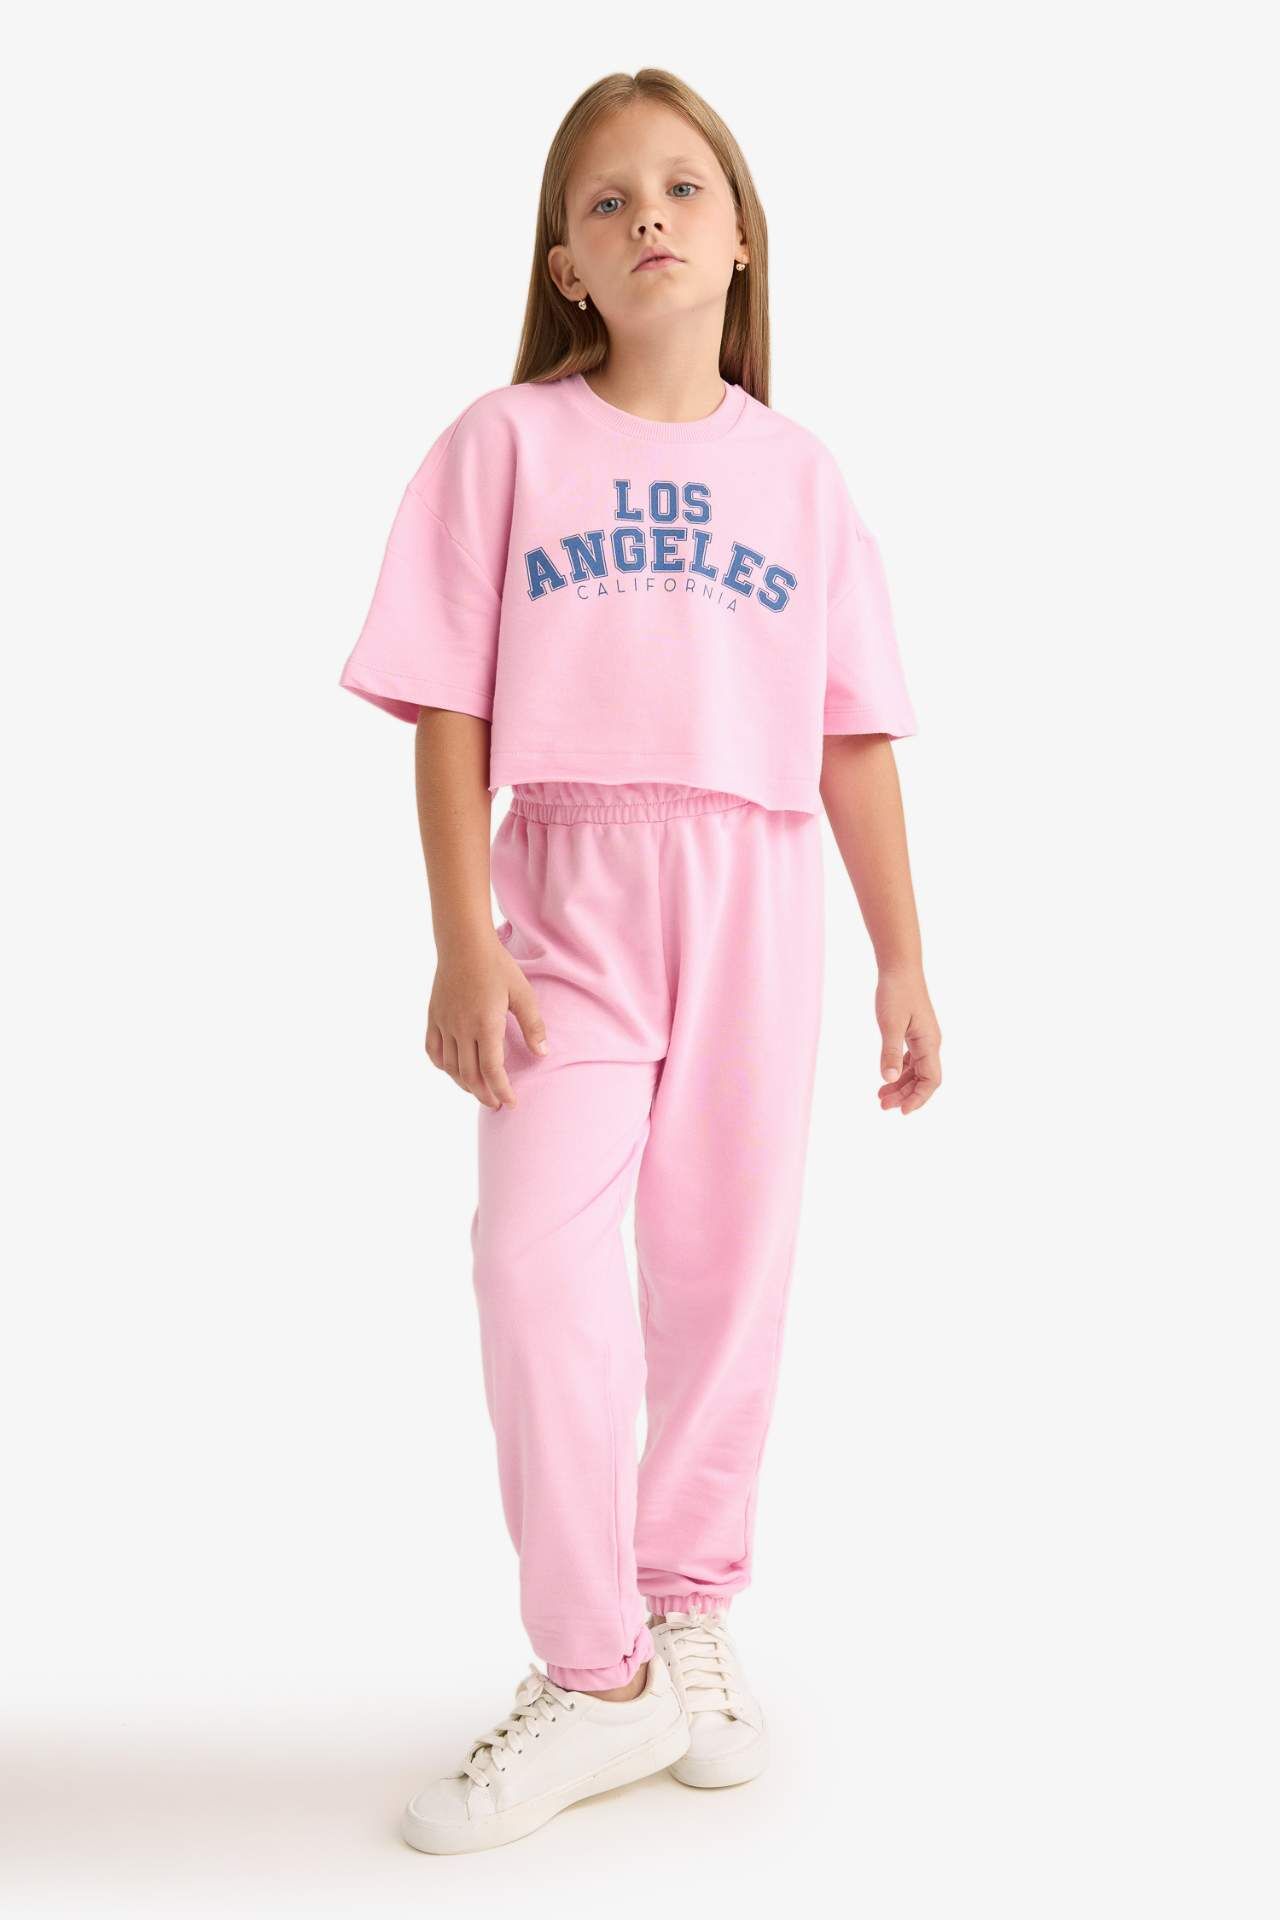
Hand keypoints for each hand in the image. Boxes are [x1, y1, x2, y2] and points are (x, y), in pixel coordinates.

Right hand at [425, 929, 548, 1109]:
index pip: (492, 1071)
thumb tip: (542, 1053)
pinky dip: (442, 1066)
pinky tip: (452, 1070)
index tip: (511, 1103)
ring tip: (478, 1090)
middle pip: (470, 1075)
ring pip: (450, 1067)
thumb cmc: (497, 966)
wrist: (464, 944)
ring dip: (464, 1084)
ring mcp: (444, 1023)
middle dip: (484, 1094)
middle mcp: (461, 1029)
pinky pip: (432, 1050)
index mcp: (486, 1025)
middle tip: (496, 1104)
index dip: (502, 1091)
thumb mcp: (523, 994)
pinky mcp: (433, 1016)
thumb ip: (533, 1025)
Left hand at [876, 968, 941, 1114]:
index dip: (919, 1098)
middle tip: (882, 1106)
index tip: (902, 1111)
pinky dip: (899, 1071)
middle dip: (905, 1095)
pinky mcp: (914, 1033)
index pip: (932, 1080)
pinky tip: (886, 1078)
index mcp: (929, 1043)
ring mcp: (923, 1038)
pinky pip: (910, 1060)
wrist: (899, 967)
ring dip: (900, 1085)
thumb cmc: (896, 993)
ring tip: (880, 1097)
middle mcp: (930, 1043)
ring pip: (916, 1071)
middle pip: (923, 1079)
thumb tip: (888, 1079)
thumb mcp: (890, 1024)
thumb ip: (889, 1052)